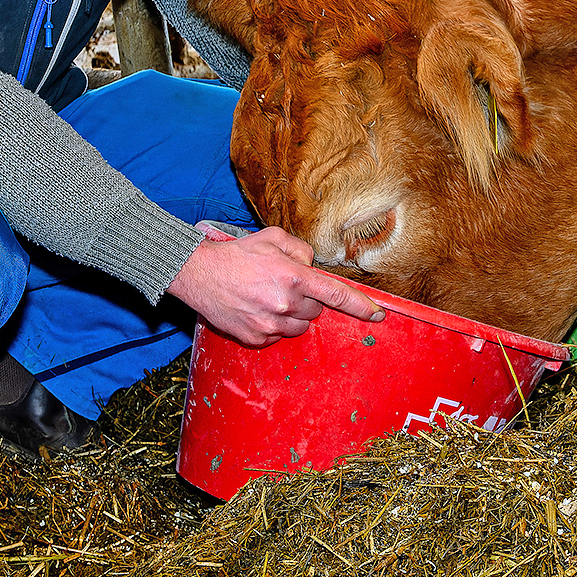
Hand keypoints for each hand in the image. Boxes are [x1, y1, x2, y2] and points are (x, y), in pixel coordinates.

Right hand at [167, 223, 384, 347]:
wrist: (198, 274)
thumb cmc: (237, 254)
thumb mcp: (272, 237)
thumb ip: (301, 249)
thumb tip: (312, 266)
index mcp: (294, 277)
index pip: (337, 294)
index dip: (361, 305)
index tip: (378, 314)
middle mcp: (285, 304)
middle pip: (316, 311)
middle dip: (308, 300)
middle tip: (285, 285)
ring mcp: (270, 325)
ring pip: (299, 327)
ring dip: (293, 314)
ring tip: (269, 297)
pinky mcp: (256, 338)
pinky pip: (278, 336)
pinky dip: (274, 325)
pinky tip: (257, 309)